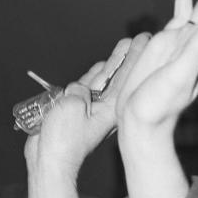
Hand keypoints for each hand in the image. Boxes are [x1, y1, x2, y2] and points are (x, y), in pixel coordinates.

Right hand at [23, 34, 147, 179]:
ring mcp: (93, 110)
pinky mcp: (79, 112)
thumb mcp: (72, 107)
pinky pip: (88, 88)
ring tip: (125, 46)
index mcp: (110, 109)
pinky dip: (95, 75)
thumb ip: (79, 91)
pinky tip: (102, 65)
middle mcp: (105, 109)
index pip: (126, 77)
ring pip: (105, 80)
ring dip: (114, 62)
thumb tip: (81, 89)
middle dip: (129, 56)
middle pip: (120, 76)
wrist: (51, 158)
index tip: (145, 42)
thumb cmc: (63, 137)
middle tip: (142, 39)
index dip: (135, 57)